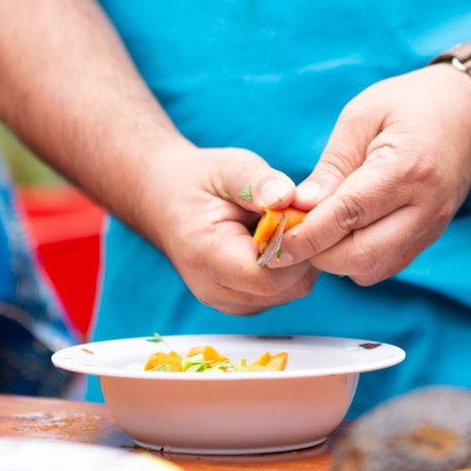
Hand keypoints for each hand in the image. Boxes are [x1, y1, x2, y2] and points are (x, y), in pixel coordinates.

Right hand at [137, 145, 321, 315]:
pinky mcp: (242, 302)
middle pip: (285, 287)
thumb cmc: (197, 182)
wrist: (166, 201)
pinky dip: (291, 267)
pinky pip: (283, 291)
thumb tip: (288, 196)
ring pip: (290, 291)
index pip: (268, 276)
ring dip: (300, 259)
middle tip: (299, 213)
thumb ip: (258, 182)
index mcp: (207, 257)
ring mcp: (229, 301)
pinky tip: (278, 239)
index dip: (296, 246)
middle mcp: (216, 290)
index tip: (300, 213)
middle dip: (304, 251)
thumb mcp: (227, 168)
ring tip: (285, 223)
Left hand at [278, 64, 470, 284]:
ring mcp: (433, 226)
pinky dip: (358, 260)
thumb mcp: (361, 118)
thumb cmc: (409, 104)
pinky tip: (342, 235)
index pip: (347, 216)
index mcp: (407, 168)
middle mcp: (426, 206)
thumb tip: (300, 207)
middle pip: (361, 255)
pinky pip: (387, 265)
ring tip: (316, 232)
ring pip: (373, 269)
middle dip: (318, 254)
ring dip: (337, 261)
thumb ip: (332, 167)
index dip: (307, 234)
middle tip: (290, 236)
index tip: (274, 240)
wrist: (467, 110)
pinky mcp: (431, 236)